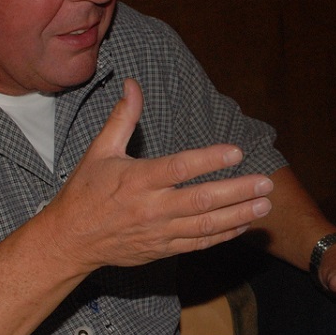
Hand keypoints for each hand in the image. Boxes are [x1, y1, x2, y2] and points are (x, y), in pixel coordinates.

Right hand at [43, 79, 275, 270]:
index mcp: (137, 179)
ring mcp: (159, 231)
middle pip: (201, 200)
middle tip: (266, 183)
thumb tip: (132, 84)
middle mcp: (151, 207)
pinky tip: (244, 224)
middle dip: (238, 191)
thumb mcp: (99, 151)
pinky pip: (198, 243)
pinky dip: (223, 235)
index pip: (179, 168)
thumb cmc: (85, 192)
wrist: (69, 240)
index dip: (209, 160)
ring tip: (265, 205)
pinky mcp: (162, 249)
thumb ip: (122, 118)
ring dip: (238, 215)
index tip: (236, 152)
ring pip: (205, 225)